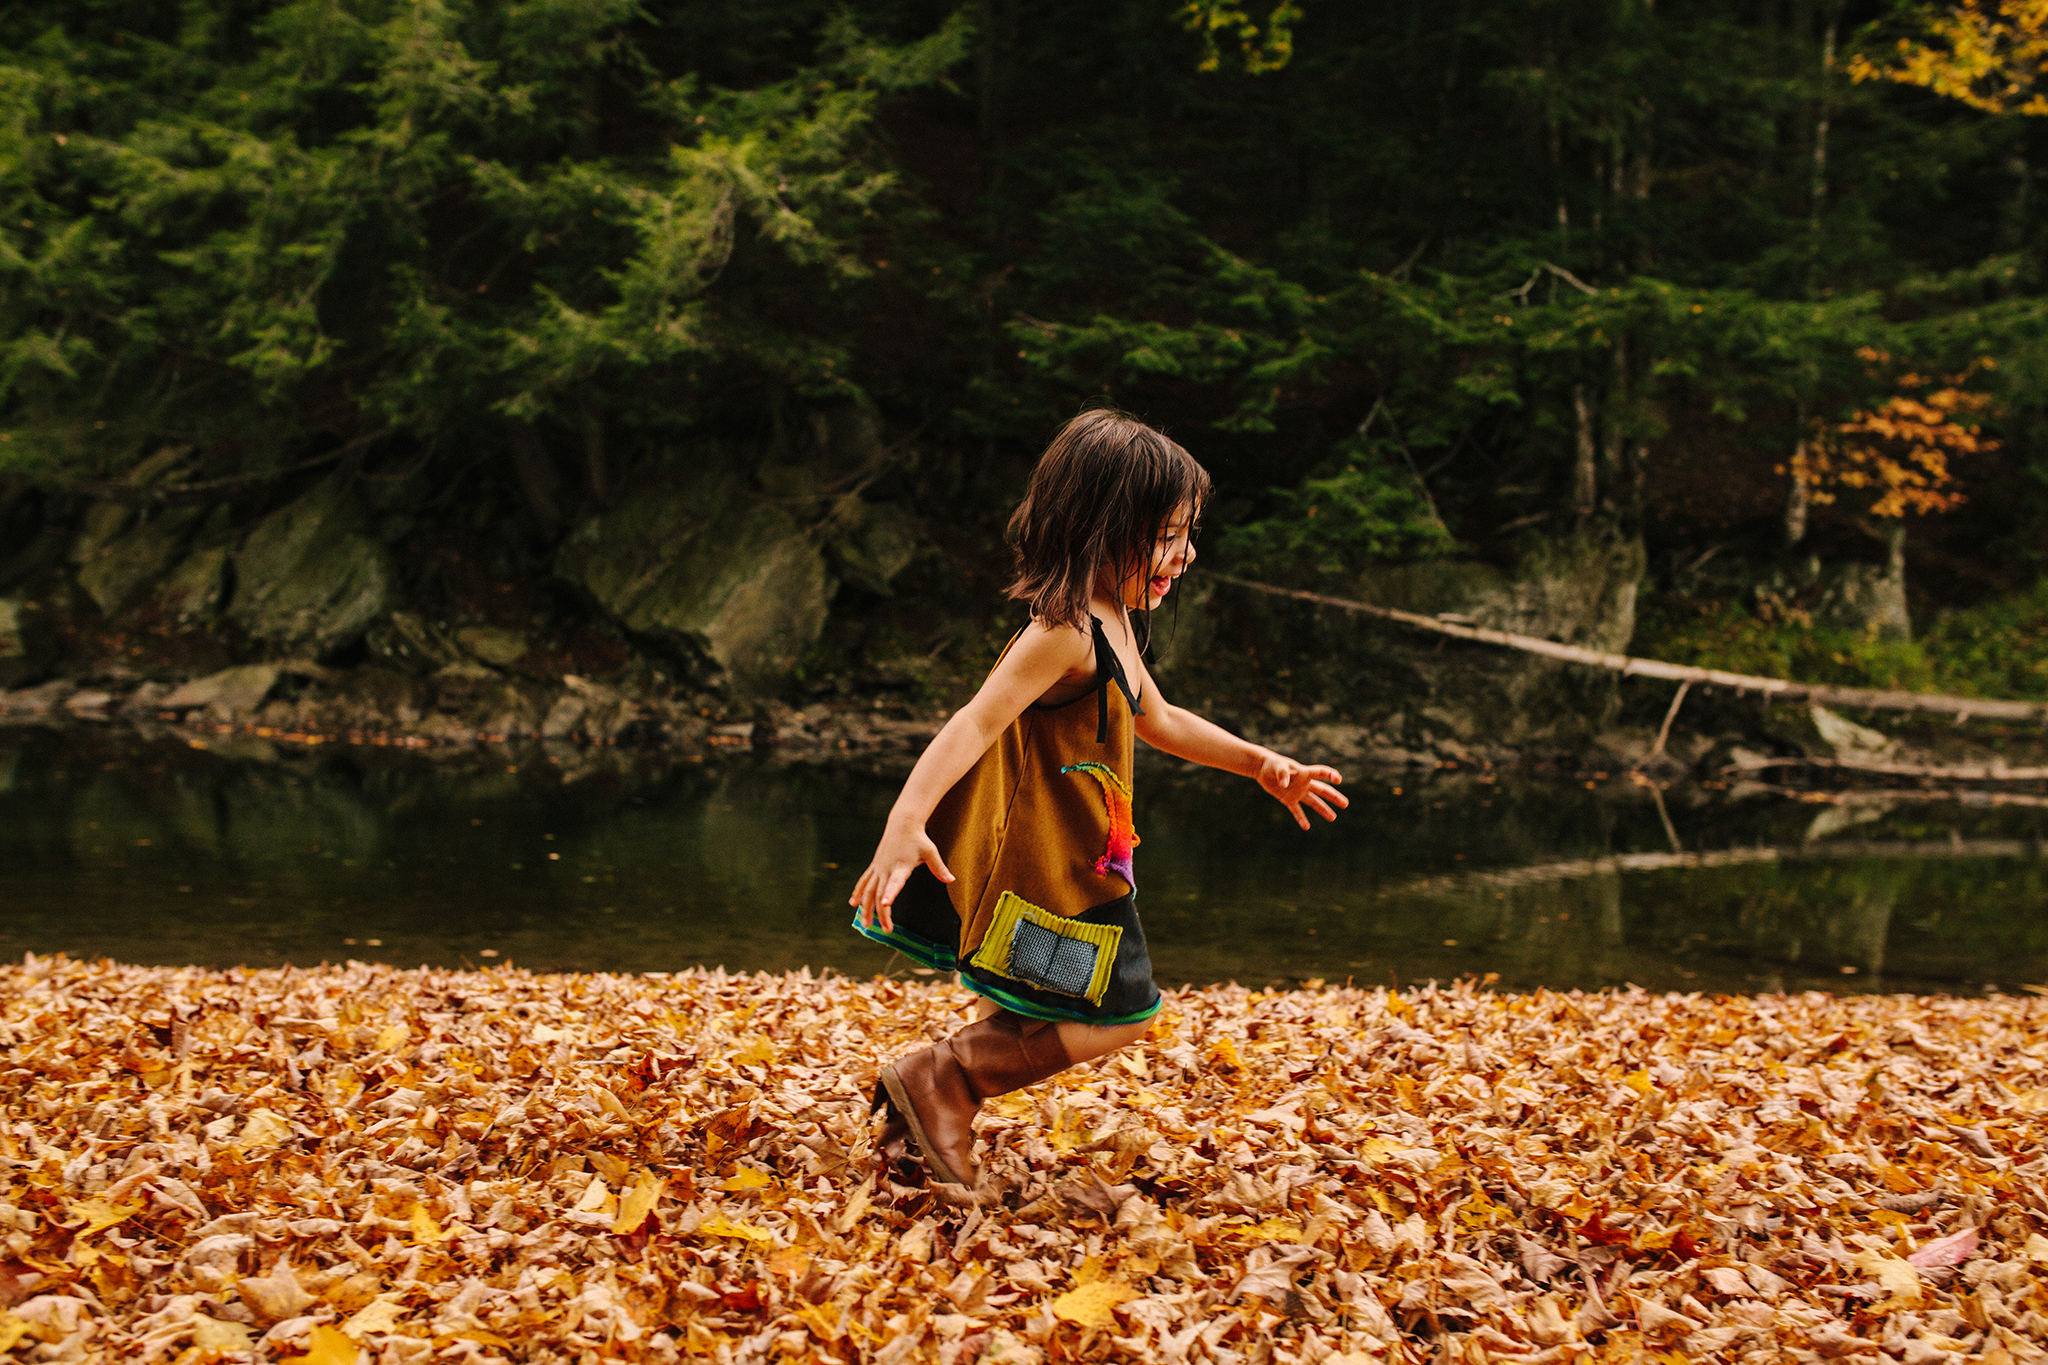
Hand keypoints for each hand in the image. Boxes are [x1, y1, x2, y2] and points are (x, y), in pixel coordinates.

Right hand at [849, 815, 954, 933]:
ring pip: (868, 890)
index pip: (895, 882)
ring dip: (866, 908)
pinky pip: (864, 881)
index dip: (890, 894)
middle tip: (886, 930)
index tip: (886, 904)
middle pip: (880, 893)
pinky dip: (858, 893)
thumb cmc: (918, 839)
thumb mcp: (930, 852)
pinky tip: (853, 904)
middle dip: (882, 913)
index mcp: (901, 866)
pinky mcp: (875, 866)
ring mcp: (878, 868)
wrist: (902, 823)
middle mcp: (887, 868)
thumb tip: (952, 880)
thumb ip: (939, 868)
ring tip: (866, 925)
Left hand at [1257, 753, 1346, 829]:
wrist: (1263, 768)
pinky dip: (1301, 819)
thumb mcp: (1277, 766)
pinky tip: (1306, 827)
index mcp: (1304, 773)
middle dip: (1334, 797)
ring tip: (1333, 818)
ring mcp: (1297, 792)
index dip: (1330, 775)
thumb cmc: (1272, 764)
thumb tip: (1284, 785)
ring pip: (1314, 802)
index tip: (1338, 779)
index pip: (1320, 773)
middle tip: (1346, 804)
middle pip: (1322, 790)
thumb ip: (1282, 774)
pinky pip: (1297, 810)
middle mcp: (1304, 784)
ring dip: (1323, 810)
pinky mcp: (1288, 799)